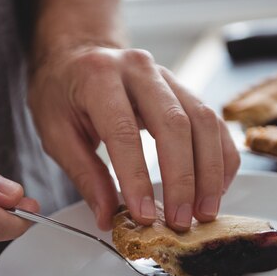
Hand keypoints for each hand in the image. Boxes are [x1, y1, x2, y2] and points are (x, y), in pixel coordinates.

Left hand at [28, 46, 238, 231]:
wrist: (76, 54)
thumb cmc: (61, 91)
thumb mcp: (55, 133)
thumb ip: (84, 175)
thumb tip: (108, 216)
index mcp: (98, 77)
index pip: (124, 132)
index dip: (137, 178)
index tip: (144, 215)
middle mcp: (139, 70)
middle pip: (174, 123)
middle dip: (182, 179)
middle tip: (181, 221)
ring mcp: (167, 76)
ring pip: (203, 121)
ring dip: (209, 171)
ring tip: (204, 211)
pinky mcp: (185, 88)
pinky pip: (214, 121)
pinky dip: (221, 156)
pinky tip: (215, 187)